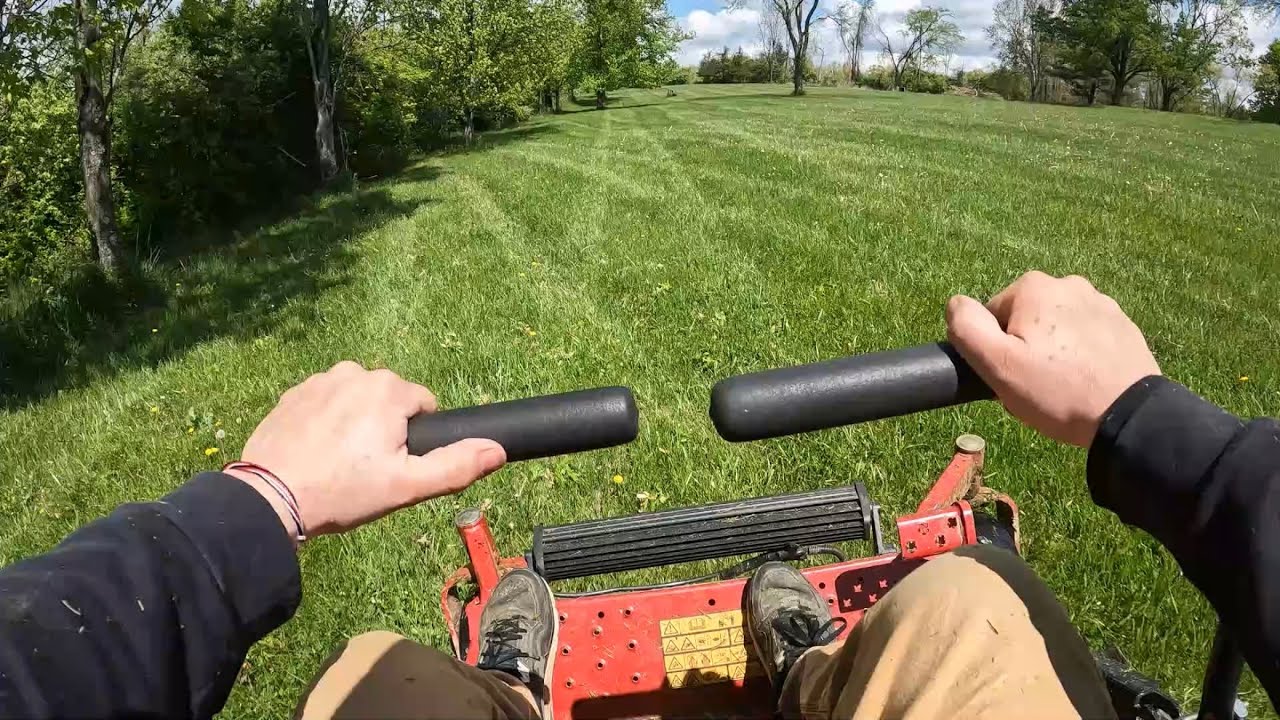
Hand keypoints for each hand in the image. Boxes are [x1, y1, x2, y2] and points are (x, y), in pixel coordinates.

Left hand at [225, 362, 505, 541]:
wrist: (270, 498)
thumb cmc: (342, 492)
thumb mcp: (407, 486)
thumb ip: (456, 465)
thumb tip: (498, 450)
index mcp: (388, 388)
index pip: (424, 406)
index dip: (414, 440)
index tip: (392, 466)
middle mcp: (355, 371)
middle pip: (390, 401)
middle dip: (385, 430)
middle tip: (366, 470)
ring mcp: (320, 380)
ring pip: (358, 401)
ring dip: (356, 424)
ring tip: (339, 464)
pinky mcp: (293, 393)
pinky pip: (327, 403)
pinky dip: (327, 424)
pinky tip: (316, 453)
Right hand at [946, 272, 1160, 447]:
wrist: (1128, 415)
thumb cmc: (1056, 390)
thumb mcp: (997, 364)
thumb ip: (966, 327)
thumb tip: (956, 304)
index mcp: (1034, 287)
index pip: (992, 316)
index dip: (995, 349)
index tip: (1011, 375)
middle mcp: (1069, 283)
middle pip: (1025, 320)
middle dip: (1024, 349)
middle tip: (1034, 385)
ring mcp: (1101, 302)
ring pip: (1056, 328)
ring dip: (1052, 352)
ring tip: (1062, 387)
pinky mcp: (1123, 325)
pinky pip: (1086, 337)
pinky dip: (1080, 355)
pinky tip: (1086, 382)